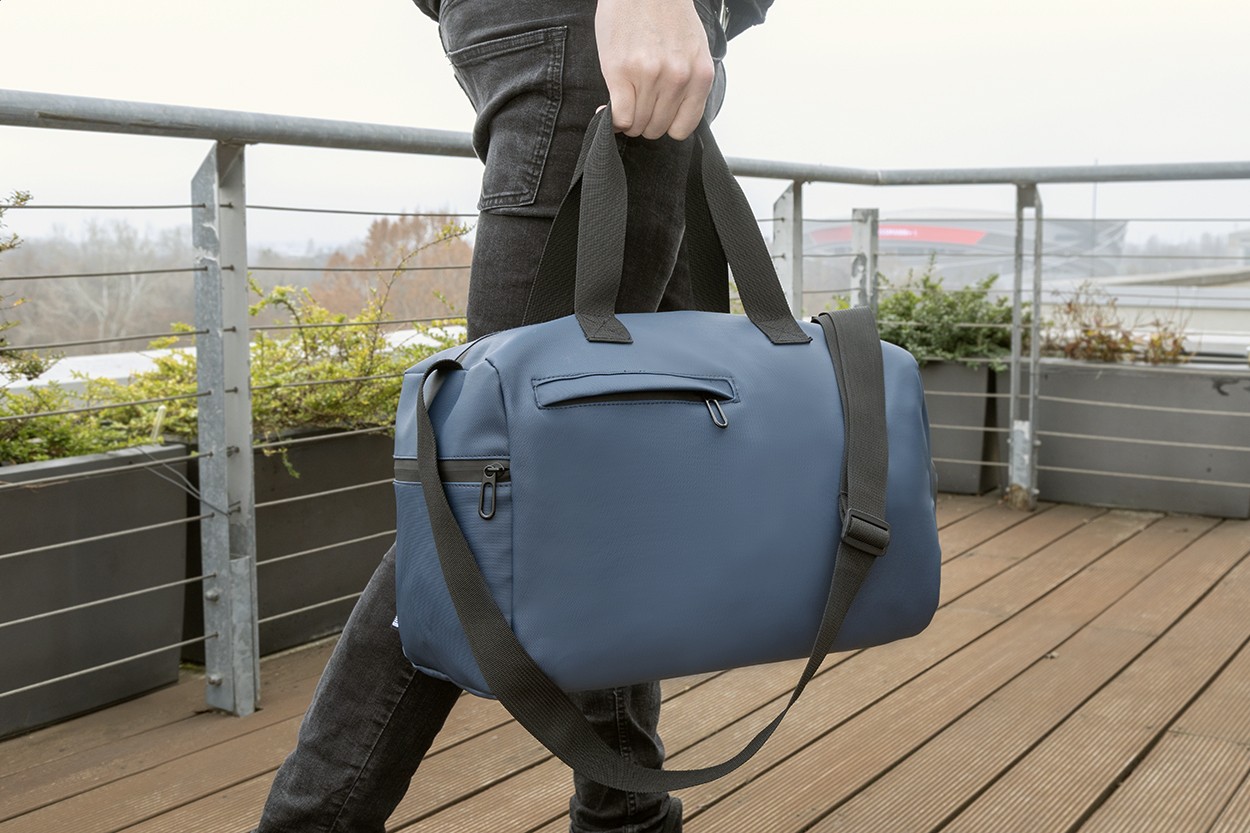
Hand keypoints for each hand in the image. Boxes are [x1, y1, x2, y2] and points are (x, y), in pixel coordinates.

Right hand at [594, 0, 713, 140]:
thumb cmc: (665, 12)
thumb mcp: (692, 49)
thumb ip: (688, 82)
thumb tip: (672, 113)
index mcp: (700, 75)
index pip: (683, 127)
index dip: (666, 125)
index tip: (656, 117)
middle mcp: (678, 78)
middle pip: (658, 128)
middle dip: (645, 122)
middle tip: (637, 106)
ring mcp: (649, 76)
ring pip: (637, 125)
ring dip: (627, 119)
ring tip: (624, 101)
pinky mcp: (621, 72)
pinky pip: (619, 117)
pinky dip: (611, 120)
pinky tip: (606, 109)